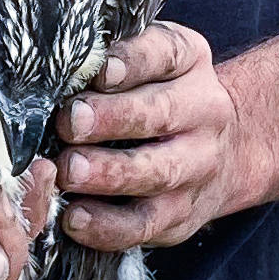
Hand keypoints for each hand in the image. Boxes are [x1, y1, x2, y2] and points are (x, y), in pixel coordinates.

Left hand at [55, 22, 239, 249]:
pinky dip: (108, 226)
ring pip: (156, 173)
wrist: (225, 152)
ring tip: (69, 172)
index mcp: (188, 64)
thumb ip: (112, 59)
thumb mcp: (151, 63)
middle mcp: (202, 113)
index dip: (132, 61)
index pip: (164, 53)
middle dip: (113, 119)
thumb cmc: (158, 97)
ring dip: (108, 174)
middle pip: (160, 114)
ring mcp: (197, 168)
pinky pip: (145, 224)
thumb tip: (53, 63)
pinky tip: (75, 219)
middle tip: (71, 123)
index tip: (100, 69)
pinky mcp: (181, 214)